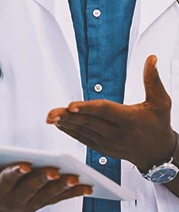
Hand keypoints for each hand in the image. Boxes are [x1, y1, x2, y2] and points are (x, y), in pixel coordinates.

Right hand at [0, 126, 91, 211]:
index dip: (14, 173)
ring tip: (76, 178)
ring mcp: (29, 203)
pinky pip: (57, 199)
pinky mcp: (40, 203)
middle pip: (30, 189)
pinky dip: (72, 194)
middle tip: (55, 171)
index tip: (25, 164)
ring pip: (47, 196)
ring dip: (62, 187)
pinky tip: (85, 187)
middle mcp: (14, 199)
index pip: (5, 180)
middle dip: (42, 180)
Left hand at [47, 55, 176, 172]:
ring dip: (65, 124)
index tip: (71, 106)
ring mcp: (107, 142)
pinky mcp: (101, 148)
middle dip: (68, 116)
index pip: (105, 111)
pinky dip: (71, 132)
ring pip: (83, 131)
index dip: (87, 108)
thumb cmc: (158, 126)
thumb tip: (151, 59)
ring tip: (50, 118)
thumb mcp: (161, 103)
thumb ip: (153, 80)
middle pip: (88, 122)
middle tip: (51, 113)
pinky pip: (83, 139)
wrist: (155, 152)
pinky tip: (60, 125)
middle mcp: (115, 132)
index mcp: (128, 119)